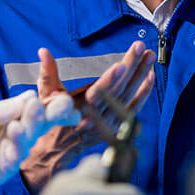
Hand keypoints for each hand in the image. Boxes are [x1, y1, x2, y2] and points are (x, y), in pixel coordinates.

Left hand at [0, 89, 80, 194]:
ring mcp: (8, 154)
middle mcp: (10, 136)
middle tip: (63, 105)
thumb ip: (7, 109)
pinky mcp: (4, 171)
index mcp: (5, 119)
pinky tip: (15, 131)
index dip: (47, 105)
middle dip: (50, 115)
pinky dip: (17, 143)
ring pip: (28, 138)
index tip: (62, 98)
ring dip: (31, 123)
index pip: (31, 110)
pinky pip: (16, 156)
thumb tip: (32, 96)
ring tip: (32, 110)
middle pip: (36, 125)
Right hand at [20, 42, 154, 194]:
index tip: (121, 65)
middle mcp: (96, 116)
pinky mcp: (116, 125)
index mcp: (78, 108)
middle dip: (131, 67)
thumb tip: (44, 51)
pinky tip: (150, 78)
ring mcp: (109, 122)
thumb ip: (47, 72)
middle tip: (140, 48)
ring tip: (149, 56)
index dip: (109, 80)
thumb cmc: (51, 117)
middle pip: (118, 91)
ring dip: (140, 75)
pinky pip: (133, 108)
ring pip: (128, 97)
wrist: (59, 147)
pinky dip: (143, 93)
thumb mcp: (45, 94)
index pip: (97, 94)